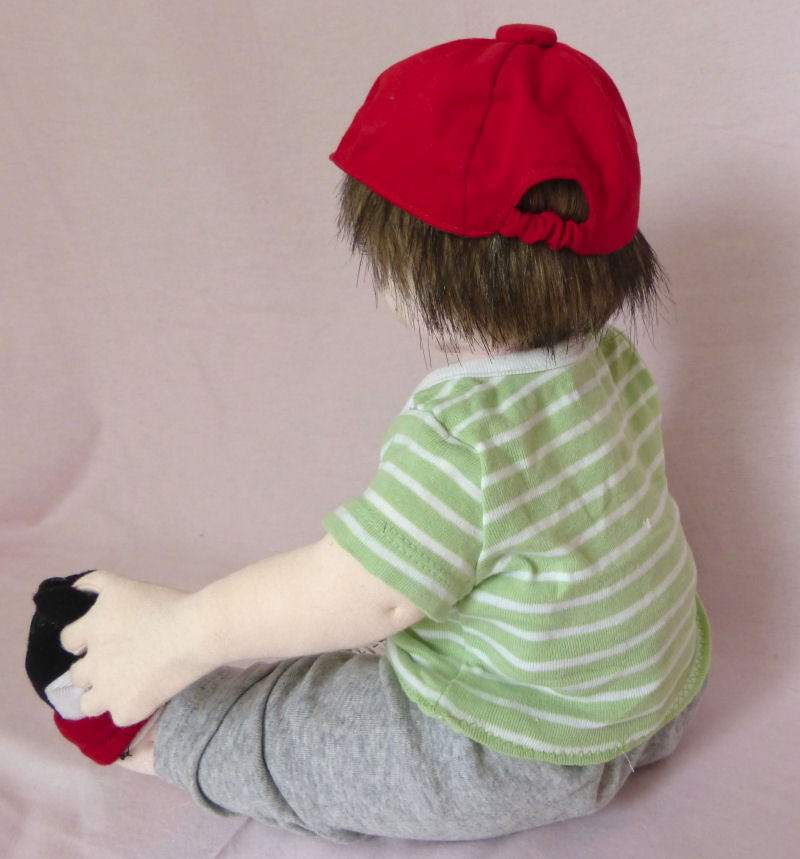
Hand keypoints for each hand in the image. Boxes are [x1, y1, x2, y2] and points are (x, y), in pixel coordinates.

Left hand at [60, 571, 210, 725]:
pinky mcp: (127, 710)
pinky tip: (146, 693)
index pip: (68, 641)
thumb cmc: (164, 605)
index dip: (85, 639)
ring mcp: (108, 691)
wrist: (197, 633)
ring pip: (88, 703)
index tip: (104, 638)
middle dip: (93, 668)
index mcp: (89, 631)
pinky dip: (130, 706)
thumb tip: (74, 589)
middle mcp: (92, 664)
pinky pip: (118, 716)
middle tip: (118, 661)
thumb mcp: (124, 585)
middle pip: (76, 675)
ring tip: (124, 685)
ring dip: (101, 694)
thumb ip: (93, 582)